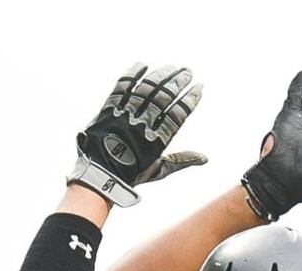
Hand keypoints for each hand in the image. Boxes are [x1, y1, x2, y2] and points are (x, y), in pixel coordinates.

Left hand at [69, 62, 205, 206]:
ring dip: (160, 76)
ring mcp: (124, 116)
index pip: (177, 115)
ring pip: (145, 90)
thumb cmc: (130, 174)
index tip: (198, 88)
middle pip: (163, 97)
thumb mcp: (159, 170)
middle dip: (177, 82)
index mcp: (156, 141)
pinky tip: (143, 65)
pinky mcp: (108, 110)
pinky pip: (121, 88)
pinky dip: (132, 75)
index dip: (189, 100)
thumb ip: (181, 160)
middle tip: (188, 72)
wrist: (98, 174)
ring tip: (172, 67)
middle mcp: (141, 125)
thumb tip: (204, 158)